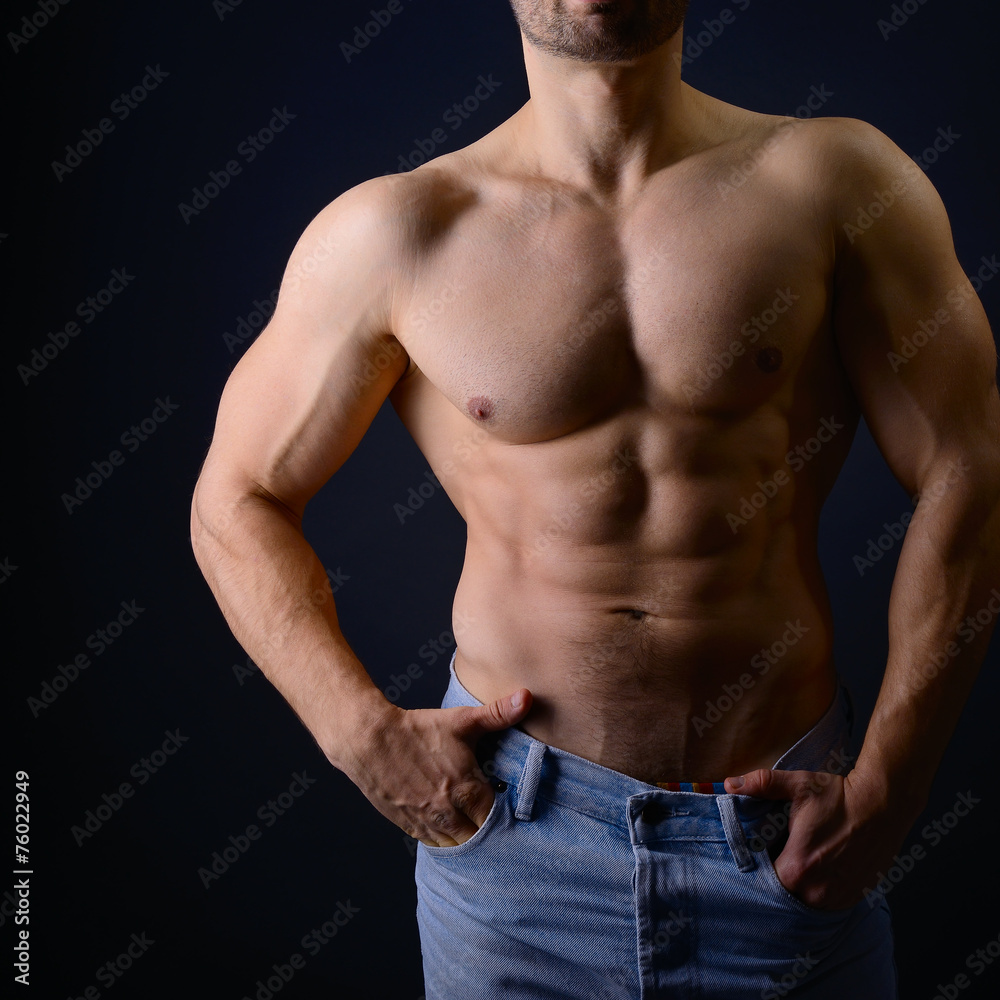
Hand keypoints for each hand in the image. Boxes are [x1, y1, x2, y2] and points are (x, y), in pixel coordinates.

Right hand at [335, 688, 531, 846]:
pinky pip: (433, 844)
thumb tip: (528, 696)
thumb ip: (498, 713)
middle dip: (488, 833)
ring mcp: (426, 822)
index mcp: (466, 790)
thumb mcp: (462, 720)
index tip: (511, 810)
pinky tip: (451, 829)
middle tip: (496, 823)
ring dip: (466, 839)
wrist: (368, 739)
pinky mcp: (407, 824)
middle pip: (478, 839)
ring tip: (474, 827)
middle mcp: (448, 812)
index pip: (497, 821)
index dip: (506, 818)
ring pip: (455, 846)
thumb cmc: (417, 729)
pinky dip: (444, 841)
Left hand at [723, 767, 916, 910]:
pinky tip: (820, 871)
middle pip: (784, 895)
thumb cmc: (839, 795)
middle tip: (779, 857)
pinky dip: (820, 891)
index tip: (762, 855)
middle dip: (777, 880)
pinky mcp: (855, 897)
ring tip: (801, 863)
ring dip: (800, 888)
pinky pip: (828, 903)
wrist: (883, 804)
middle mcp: (817, 891)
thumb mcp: (798, 785)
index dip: (759, 870)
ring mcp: (838, 898)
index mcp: (797, 867)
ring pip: (806, 902)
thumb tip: (730, 783)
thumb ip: (760, 784)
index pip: (764, 882)